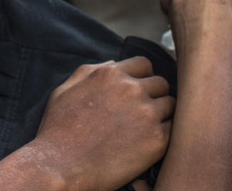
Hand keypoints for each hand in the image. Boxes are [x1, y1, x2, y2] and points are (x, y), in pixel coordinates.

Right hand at [31, 57, 173, 190]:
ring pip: (170, 105)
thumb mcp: (65, 89)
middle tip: (140, 112)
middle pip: (161, 84)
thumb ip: (91, 71)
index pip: (144, 64)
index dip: (141, 77)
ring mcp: (147, 114)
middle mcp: (132, 89)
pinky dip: (163, 134)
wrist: (61, 166)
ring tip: (143, 129)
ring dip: (160, 114)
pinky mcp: (157, 140)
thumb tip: (113, 64)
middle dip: (152, 95)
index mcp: (111, 74)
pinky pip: (173, 129)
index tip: (136, 90)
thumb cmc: (58, 130)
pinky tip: (146, 142)